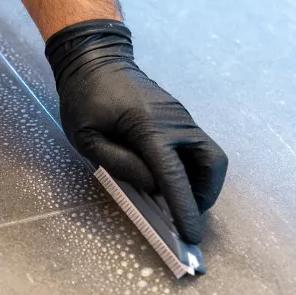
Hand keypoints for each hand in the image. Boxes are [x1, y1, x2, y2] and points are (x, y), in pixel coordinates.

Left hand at [45, 19, 227, 243]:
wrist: (96, 59)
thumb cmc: (84, 98)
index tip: (191, 235)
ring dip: (202, 183)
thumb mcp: (87, 136)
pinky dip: (194, 169)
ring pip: (210, 157)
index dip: (184, 207)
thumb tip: (152, 185)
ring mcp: (182, 117)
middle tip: (185, 216)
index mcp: (149, 127)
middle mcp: (175, 122)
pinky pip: (197, 147)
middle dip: (204, 196)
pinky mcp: (180, 116)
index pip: (173, 175)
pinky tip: (172, 179)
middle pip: (211, 164)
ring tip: (179, 200)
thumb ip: (118, 163)